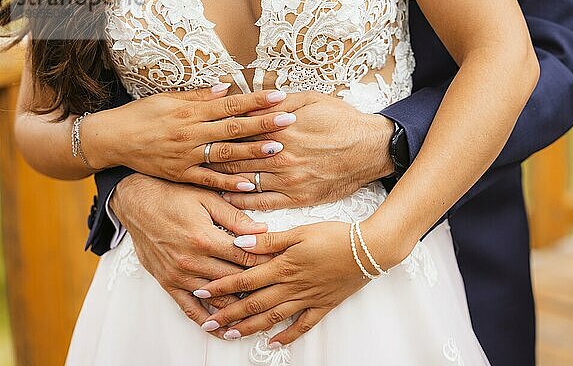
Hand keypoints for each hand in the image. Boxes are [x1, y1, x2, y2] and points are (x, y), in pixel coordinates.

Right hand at [85, 85, 295, 191]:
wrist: (112, 139)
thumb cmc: (141, 115)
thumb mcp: (167, 98)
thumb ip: (198, 96)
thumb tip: (226, 87)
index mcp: (189, 112)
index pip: (229, 105)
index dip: (255, 100)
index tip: (278, 96)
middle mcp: (191, 134)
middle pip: (233, 128)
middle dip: (263, 124)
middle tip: (288, 121)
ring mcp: (187, 157)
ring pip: (225, 154)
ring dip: (252, 152)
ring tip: (277, 149)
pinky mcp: (181, 175)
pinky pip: (208, 180)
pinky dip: (228, 182)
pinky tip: (250, 184)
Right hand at [110, 173, 272, 336]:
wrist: (137, 202)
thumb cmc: (173, 196)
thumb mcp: (207, 199)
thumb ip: (236, 218)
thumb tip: (263, 231)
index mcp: (205, 238)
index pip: (245, 257)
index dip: (267, 261)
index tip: (283, 265)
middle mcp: (192, 261)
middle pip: (234, 280)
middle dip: (258, 284)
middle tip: (278, 288)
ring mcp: (178, 275)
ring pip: (216, 298)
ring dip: (237, 305)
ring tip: (259, 312)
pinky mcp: (167, 282)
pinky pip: (189, 308)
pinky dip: (207, 320)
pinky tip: (222, 328)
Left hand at [193, 222, 372, 344]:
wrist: (369, 249)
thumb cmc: (334, 235)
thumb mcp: (299, 231)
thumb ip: (269, 241)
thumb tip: (240, 243)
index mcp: (284, 266)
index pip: (245, 279)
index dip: (221, 287)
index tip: (201, 293)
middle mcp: (292, 286)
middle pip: (253, 304)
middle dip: (228, 315)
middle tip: (207, 324)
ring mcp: (307, 299)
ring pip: (272, 318)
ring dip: (249, 328)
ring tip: (230, 335)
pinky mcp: (322, 305)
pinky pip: (302, 325)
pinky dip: (287, 337)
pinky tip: (273, 344)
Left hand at [207, 91, 394, 208]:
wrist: (371, 149)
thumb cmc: (342, 121)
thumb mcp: (310, 99)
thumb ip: (276, 103)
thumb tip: (247, 103)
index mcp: (281, 129)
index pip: (239, 131)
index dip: (216, 132)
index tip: (198, 132)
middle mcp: (281, 156)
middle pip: (235, 157)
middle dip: (211, 156)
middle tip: (189, 156)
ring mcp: (289, 179)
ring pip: (245, 180)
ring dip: (220, 179)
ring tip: (199, 177)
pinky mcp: (298, 197)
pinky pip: (263, 203)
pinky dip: (242, 201)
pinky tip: (227, 197)